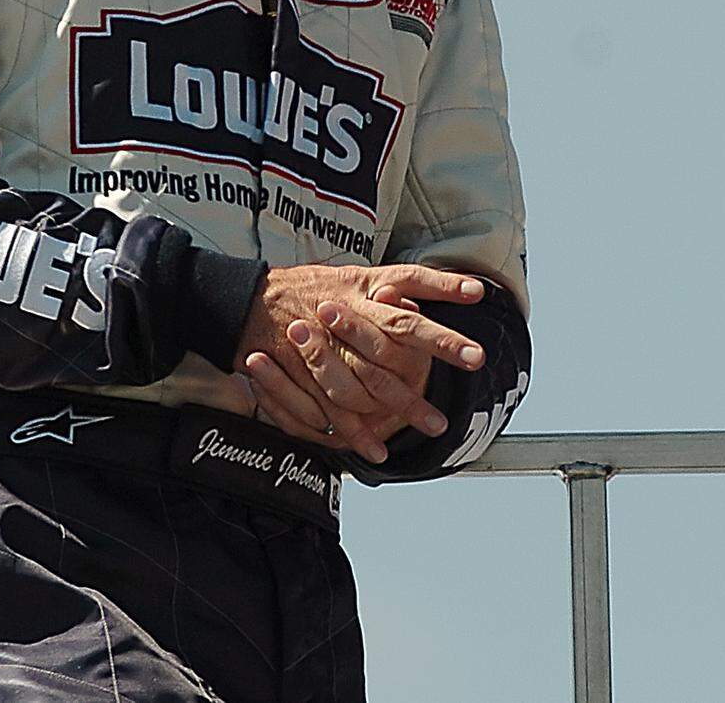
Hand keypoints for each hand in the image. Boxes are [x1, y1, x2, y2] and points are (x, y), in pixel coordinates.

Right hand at [237, 264, 484, 461]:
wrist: (250, 300)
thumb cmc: (306, 288)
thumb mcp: (352, 276)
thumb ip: (394, 288)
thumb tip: (436, 296)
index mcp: (359, 288)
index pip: (407, 293)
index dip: (441, 303)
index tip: (474, 312)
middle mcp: (345, 313)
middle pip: (396, 335)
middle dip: (437, 349)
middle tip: (473, 362)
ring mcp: (323, 345)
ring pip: (369, 379)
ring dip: (403, 404)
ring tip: (432, 424)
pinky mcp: (303, 374)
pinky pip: (332, 408)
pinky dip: (355, 431)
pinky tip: (376, 448)